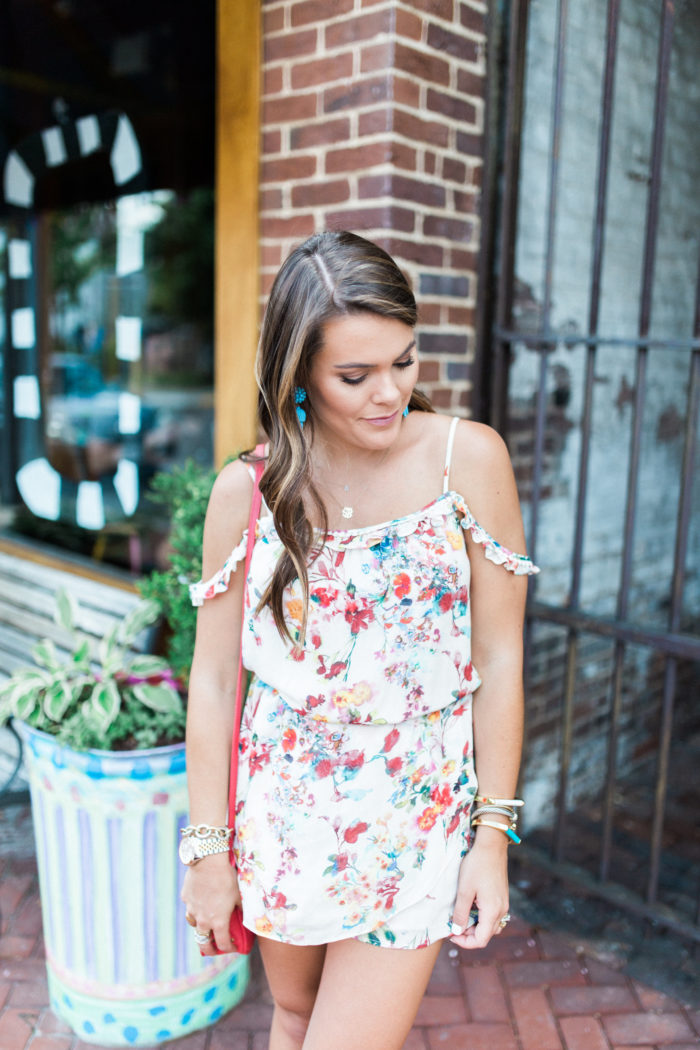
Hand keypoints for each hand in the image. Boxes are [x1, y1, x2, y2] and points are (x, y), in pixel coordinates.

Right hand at [181, 852, 240, 954]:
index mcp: (218, 922)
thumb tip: (246, 917)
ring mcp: (192, 909)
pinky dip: (195, 908)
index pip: (222, 944)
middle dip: (209, 949)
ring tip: (206, 924)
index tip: (233, 947)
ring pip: (194, 925)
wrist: (208, 861)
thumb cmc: (227, 878)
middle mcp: (203, 920)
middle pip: (202, 943)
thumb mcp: (238, 895)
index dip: (229, 948)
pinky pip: (190, 907)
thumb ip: (241, 909)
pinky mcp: (186, 898)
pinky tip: (201, 900)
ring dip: (201, 927)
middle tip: (214, 949)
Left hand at [448, 833, 509, 949]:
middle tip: (454, 925)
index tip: (451, 935)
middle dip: (469, 935)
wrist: (491, 846)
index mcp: (492, 911)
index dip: (465, 943)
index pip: (481, 940)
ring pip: (491, 926)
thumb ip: (461, 913)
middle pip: (487, 935)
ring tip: (462, 916)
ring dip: (476, 927)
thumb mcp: (464, 890)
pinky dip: (482, 918)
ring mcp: (504, 904)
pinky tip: (471, 907)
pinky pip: (493, 915)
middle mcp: (502, 911)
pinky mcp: (502, 897)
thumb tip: (457, 931)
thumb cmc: (476, 866)